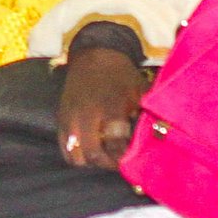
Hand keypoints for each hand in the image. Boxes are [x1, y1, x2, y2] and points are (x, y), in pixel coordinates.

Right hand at [56, 48, 146, 172]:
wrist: (94, 54)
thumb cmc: (121, 75)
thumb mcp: (139, 91)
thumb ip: (146, 116)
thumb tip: (157, 140)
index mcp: (109, 107)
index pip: (116, 145)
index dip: (125, 158)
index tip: (132, 161)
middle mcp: (86, 115)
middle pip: (93, 155)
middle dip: (107, 163)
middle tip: (118, 161)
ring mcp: (70, 118)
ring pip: (76, 156)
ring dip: (91, 161)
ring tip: (103, 154)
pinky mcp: (60, 119)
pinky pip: (64, 148)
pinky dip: (77, 154)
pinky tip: (89, 148)